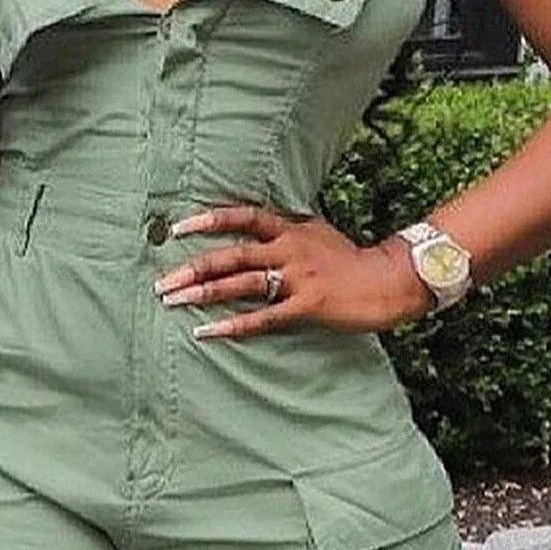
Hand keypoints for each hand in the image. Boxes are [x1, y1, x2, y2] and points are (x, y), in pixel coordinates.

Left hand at [153, 203, 434, 337]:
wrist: (388, 280)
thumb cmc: (351, 260)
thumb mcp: (317, 233)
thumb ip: (286, 230)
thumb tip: (257, 226)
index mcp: (290, 229)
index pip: (243, 216)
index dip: (209, 219)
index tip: (178, 227)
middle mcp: (289, 248)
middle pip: (232, 254)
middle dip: (193, 267)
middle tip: (162, 281)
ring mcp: (298, 276)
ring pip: (242, 282)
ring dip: (204, 293)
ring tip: (173, 302)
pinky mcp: (307, 305)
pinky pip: (264, 317)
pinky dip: (234, 325)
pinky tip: (209, 332)